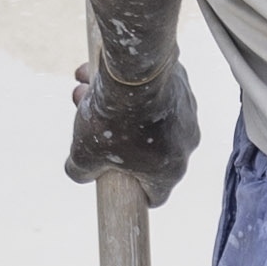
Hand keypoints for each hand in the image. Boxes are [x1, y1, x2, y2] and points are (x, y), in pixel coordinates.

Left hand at [65, 22, 192, 198]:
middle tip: (86, 122)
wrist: (135, 70)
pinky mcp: (182, 85)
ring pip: (144, 116)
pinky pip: (151, 90)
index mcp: (169, 172)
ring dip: (116, 107)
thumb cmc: (113, 120)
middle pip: (143, 151)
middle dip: (110, 137)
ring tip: (85, 90)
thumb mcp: (85, 154)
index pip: (154, 195)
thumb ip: (81, 171)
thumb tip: (79, 173)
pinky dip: (128, 85)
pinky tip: (100, 72)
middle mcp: (185, 145)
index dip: (130, 190)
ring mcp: (187, 114)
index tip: (111, 178)